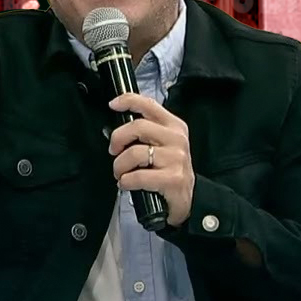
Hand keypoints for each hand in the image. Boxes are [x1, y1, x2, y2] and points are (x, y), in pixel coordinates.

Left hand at [108, 92, 195, 226]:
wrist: (188, 199)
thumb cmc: (170, 170)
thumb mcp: (163, 145)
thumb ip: (146, 132)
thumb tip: (118, 130)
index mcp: (174, 126)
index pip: (149, 105)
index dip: (128, 101)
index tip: (113, 105)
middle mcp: (177, 139)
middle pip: (137, 127)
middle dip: (117, 139)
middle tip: (114, 151)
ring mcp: (176, 159)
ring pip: (135, 153)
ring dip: (120, 165)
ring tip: (120, 173)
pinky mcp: (173, 179)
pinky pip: (138, 176)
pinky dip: (125, 181)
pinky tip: (127, 184)